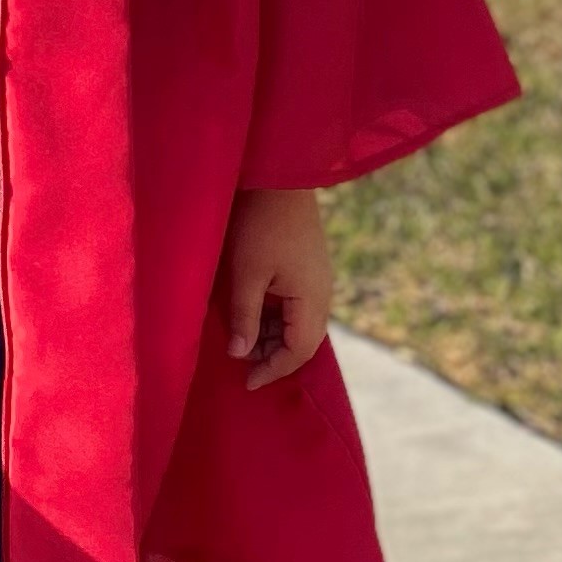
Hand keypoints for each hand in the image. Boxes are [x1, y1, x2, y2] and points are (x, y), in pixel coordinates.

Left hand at [223, 187, 332, 390]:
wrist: (277, 178)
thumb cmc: (259, 224)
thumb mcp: (246, 274)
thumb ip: (244, 317)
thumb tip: (240, 356)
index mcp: (313, 300)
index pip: (299, 351)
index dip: (273, 370)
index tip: (247, 382)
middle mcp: (322, 294)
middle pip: (302, 340)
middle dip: (273, 356)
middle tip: (241, 362)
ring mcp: (316, 280)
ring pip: (298, 323)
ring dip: (272, 336)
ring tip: (241, 340)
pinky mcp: (306, 268)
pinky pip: (295, 306)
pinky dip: (274, 317)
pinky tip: (250, 314)